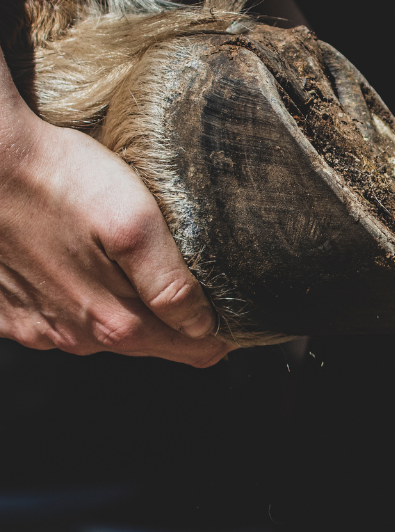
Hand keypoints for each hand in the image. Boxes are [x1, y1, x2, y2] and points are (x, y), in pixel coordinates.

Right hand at [0, 86, 227, 365]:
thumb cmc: (60, 181)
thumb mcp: (135, 224)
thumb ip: (171, 284)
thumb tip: (202, 326)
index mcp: (114, 323)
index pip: (190, 350)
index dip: (217, 334)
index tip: (234, 315)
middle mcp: (73, 337)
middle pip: (147, 342)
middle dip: (175, 324)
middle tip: (199, 291)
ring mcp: (36, 327)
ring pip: (101, 331)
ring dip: (126, 311)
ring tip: (140, 275)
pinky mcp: (7, 310)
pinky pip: (56, 318)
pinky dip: (77, 301)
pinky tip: (81, 269)